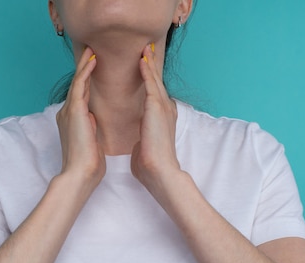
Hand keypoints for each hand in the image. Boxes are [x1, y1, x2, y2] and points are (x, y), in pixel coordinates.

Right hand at [56, 47, 104, 186]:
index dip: (87, 82)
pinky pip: (80, 85)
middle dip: (84, 69)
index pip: (81, 97)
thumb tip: (92, 119)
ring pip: (77, 82)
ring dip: (84, 65)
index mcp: (72, 122)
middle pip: (77, 86)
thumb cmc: (88, 165)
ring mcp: (69, 111)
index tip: (94, 70)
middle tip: (90, 52)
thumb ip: (90, 129)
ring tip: (91, 51)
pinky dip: (85, 71)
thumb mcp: (90, 143)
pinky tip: (92, 60)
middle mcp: (67, 114)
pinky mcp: (74, 111)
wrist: (80, 174)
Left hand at [131, 43, 181, 194]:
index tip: (145, 70)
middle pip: (157, 83)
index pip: (155, 95)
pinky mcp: (157, 107)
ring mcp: (163, 107)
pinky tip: (142, 60)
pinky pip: (150, 84)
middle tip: (146, 51)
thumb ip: (142, 140)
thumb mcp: (145, 147)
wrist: (159, 171)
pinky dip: (146, 71)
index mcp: (162, 119)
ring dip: (150, 63)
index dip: (150, 81)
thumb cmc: (150, 165)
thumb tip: (138, 145)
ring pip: (155, 80)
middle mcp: (166, 110)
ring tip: (145, 50)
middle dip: (151, 67)